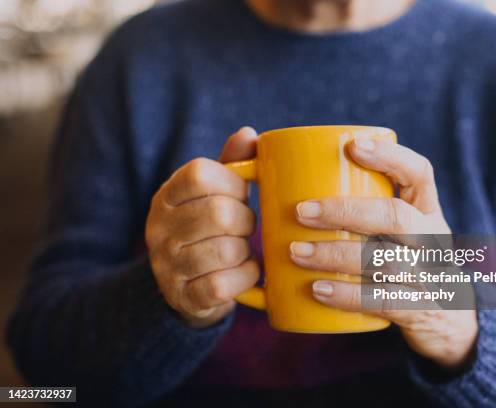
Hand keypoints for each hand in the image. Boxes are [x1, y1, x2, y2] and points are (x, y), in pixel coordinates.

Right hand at [146, 127, 259, 327]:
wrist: (185, 286)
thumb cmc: (209, 229)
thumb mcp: (215, 193)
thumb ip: (232, 164)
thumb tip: (249, 134)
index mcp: (168, 196)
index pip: (200, 174)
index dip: (232, 183)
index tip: (241, 194)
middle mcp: (159, 228)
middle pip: (219, 213)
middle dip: (246, 221)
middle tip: (247, 227)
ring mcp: (167, 265)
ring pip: (225, 250)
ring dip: (246, 251)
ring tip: (243, 250)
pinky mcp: (182, 296)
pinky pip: (223, 285)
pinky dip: (245, 278)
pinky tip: (245, 272)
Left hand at [290, 137, 477, 370]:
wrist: (449, 320)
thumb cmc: (407, 263)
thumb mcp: (402, 233)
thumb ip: (366, 211)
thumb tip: (293, 188)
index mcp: (427, 211)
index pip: (420, 173)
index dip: (390, 157)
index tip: (352, 146)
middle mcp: (433, 240)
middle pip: (395, 217)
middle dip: (344, 211)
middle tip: (301, 210)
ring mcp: (430, 276)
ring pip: (385, 260)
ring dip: (336, 255)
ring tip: (296, 252)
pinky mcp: (419, 309)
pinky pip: (383, 300)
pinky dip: (347, 295)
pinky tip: (316, 289)